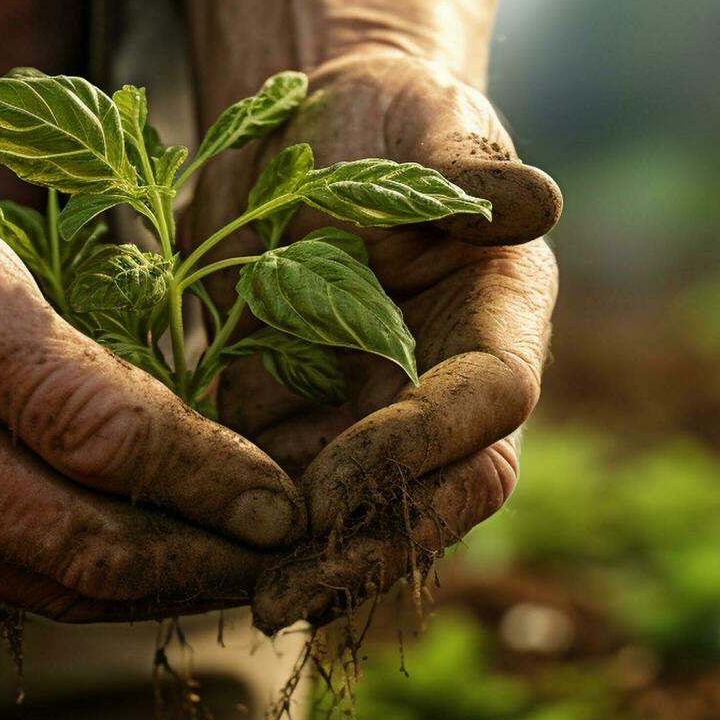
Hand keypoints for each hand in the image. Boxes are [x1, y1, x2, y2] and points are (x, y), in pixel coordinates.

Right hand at [0, 119, 301, 621]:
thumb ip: (70, 385)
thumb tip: (186, 461)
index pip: (104, 538)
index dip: (206, 529)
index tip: (286, 515)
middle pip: (73, 582)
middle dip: (183, 573)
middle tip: (274, 551)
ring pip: (28, 574)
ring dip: (127, 568)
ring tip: (209, 543)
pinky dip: (57, 541)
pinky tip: (95, 513)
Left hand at [182, 53, 560, 631]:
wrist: (320, 137)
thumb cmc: (391, 120)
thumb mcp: (429, 126)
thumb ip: (466, 170)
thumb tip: (529, 201)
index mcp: (497, 316)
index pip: (489, 401)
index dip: (423, 444)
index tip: (340, 478)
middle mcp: (443, 384)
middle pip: (430, 492)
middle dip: (362, 548)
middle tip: (284, 592)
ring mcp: (371, 412)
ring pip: (354, 514)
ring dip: (299, 562)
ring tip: (229, 598)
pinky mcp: (298, 419)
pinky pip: (278, 486)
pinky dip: (244, 523)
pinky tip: (189, 552)